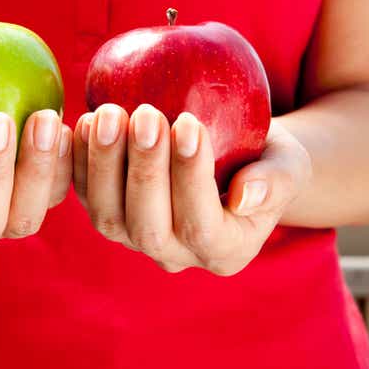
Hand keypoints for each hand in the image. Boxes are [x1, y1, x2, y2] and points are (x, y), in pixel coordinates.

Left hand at [73, 103, 310, 274]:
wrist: (233, 157)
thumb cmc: (267, 158)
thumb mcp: (288, 164)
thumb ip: (277, 181)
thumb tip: (246, 196)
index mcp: (226, 251)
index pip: (202, 227)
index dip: (191, 177)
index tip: (189, 123)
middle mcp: (176, 255)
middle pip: (148, 227)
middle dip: (144, 169)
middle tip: (146, 114)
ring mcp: (136, 238)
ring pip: (108, 216)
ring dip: (104, 163)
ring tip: (109, 112)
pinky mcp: (109, 213)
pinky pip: (86, 195)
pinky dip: (80, 160)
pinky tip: (84, 120)